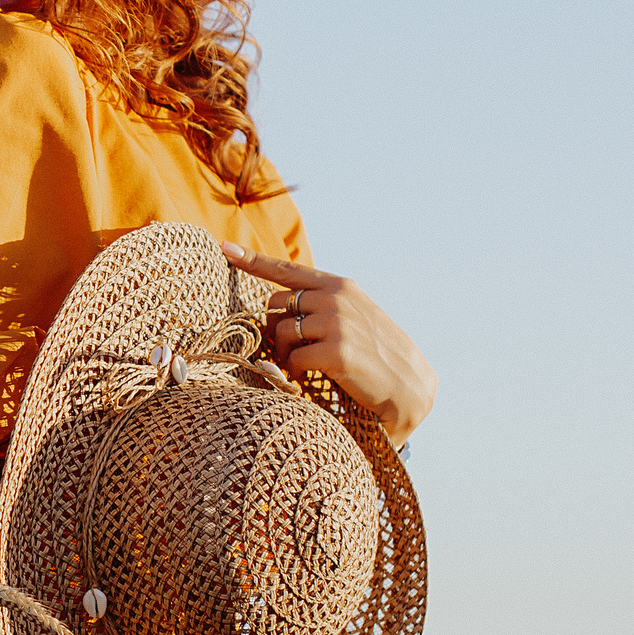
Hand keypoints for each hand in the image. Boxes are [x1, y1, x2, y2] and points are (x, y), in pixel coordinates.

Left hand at [218, 242, 436, 446]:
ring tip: (307, 366)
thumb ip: (321, 303)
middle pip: (276, 305)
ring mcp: (337, 323)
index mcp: (339, 286)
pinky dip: (295, 373)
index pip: (288, 270)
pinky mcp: (336, 351)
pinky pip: (292, 360)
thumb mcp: (353, 315)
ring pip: (282, 333)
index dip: (252, 260)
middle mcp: (337, 298)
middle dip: (277, 329)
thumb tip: (280, 304)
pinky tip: (311, 377)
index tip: (224, 248)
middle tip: (295, 349)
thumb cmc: (374, 353)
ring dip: (286, 354)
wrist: (408, 386)